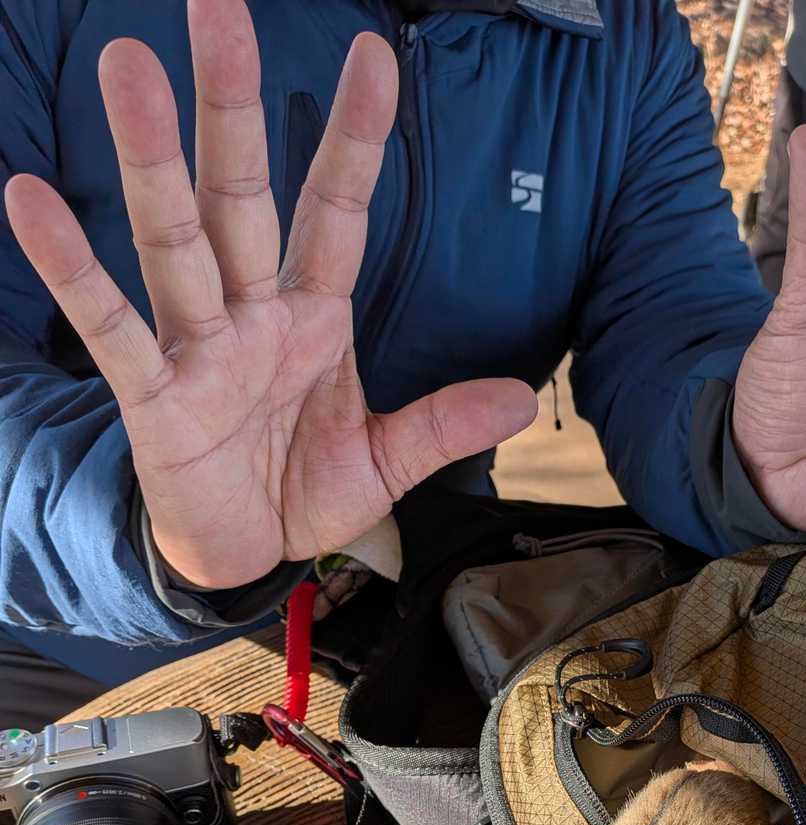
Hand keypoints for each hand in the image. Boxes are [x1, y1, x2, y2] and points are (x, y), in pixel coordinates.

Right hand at [4, 0, 536, 588]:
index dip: (354, 140)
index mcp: (313, 318)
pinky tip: (33, 199)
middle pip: (240, 195)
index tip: (375, 56)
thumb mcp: (383, 460)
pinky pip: (113, 326)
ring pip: (176, 238)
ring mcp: (198, 347)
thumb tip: (522, 399)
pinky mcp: (154, 395)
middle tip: (218, 4)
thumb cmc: (300, 492)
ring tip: (129, 66)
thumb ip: (442, 425)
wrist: (243, 554)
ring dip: (152, 159)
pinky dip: (77, 270)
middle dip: (232, 107)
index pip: (336, 212)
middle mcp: (251, 314)